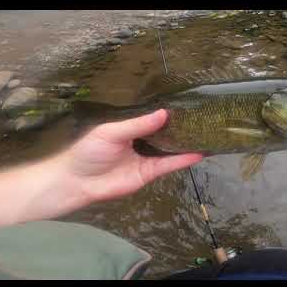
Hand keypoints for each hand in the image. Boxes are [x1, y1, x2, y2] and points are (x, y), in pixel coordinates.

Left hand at [61, 109, 202, 203]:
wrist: (78, 182)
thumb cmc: (89, 151)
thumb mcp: (112, 132)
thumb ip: (138, 124)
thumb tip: (164, 114)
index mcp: (130, 127)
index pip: (152, 117)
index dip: (168, 112)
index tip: (188, 104)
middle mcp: (141, 141)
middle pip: (165, 133)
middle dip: (182, 127)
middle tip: (203, 118)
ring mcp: (147, 157)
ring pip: (170, 148)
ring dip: (186, 143)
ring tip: (207, 134)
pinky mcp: (149, 173)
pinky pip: (168, 165)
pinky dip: (183, 160)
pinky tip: (199, 153)